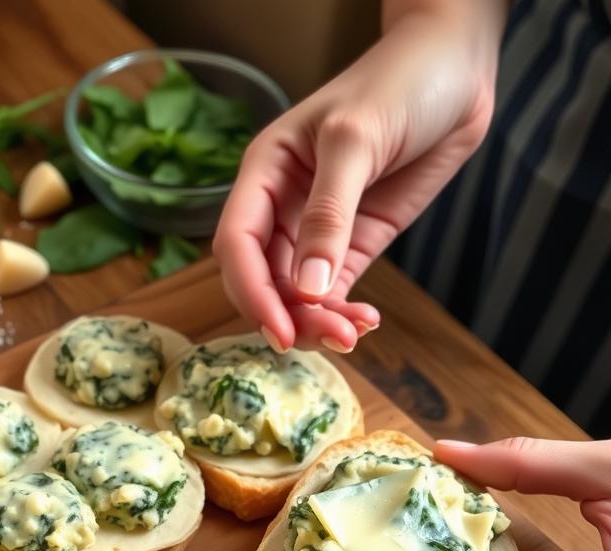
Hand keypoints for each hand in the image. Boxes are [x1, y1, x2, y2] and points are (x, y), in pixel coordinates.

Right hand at [213, 0, 505, 352]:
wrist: (458, 68)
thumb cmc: (399, 81)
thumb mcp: (356, 140)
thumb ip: (329, 215)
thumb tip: (308, 289)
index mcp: (264, 173)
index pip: (237, 244)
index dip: (251, 291)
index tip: (280, 329)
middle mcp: (281, 207)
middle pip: (262, 279)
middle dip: (289, 314)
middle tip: (331, 337)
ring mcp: (317, 231)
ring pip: (296, 295)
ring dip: (317, 323)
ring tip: (353, 334)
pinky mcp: (353, 244)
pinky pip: (334, 292)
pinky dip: (342, 314)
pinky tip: (364, 322)